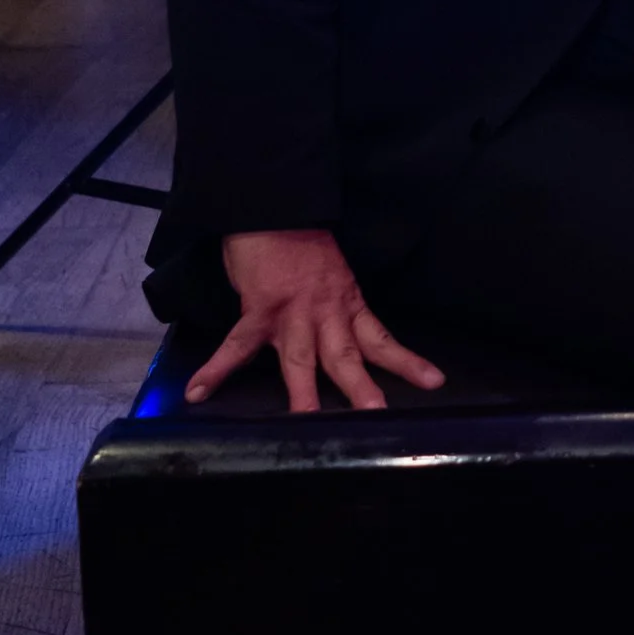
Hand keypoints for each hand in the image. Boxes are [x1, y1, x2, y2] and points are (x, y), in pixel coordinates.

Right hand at [186, 229, 444, 412]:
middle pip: (346, 357)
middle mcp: (325, 313)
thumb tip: (340, 339)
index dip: (407, 362)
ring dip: (302, 393)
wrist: (276, 210)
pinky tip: (199, 392)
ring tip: (304, 423)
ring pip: (300, 360)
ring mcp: (292, 314)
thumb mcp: (335, 277)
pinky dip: (216, 370)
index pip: (382, 339)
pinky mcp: (258, 310)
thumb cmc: (303, 245)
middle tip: (377, 414)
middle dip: (360, 388)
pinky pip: (236, 345)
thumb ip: (337, 309)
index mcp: (347, 305)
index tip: (434, 382)